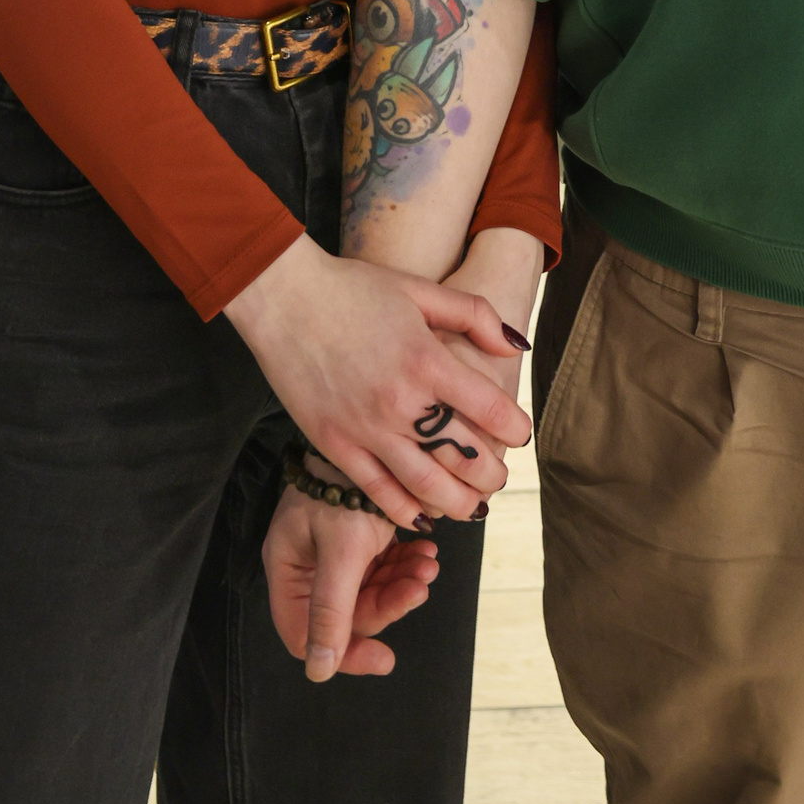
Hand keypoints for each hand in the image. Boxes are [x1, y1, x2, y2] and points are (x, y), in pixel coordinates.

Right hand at [225, 232, 530, 529]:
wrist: (283, 296)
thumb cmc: (352, 287)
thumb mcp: (419, 289)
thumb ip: (473, 315)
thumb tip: (515, 346)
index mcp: (426, 359)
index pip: (490, 408)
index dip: (514, 427)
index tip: (520, 433)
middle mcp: (401, 400)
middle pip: (463, 456)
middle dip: (491, 473)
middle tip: (499, 476)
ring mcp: (366, 428)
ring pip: (426, 486)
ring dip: (458, 503)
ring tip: (473, 506)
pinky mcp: (335, 444)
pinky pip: (377, 492)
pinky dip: (406, 511)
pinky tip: (423, 516)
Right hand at [262, 485, 439, 680]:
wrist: (375, 428)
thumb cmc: (345, 485)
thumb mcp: (342, 551)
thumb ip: (332, 610)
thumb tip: (318, 671)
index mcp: (288, 568)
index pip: (305, 634)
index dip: (345, 653)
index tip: (385, 658)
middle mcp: (307, 564)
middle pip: (346, 615)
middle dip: (387, 603)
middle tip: (421, 585)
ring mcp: (334, 551)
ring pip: (370, 592)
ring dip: (402, 583)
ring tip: (428, 563)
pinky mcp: (360, 537)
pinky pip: (383, 568)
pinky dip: (406, 564)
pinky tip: (426, 552)